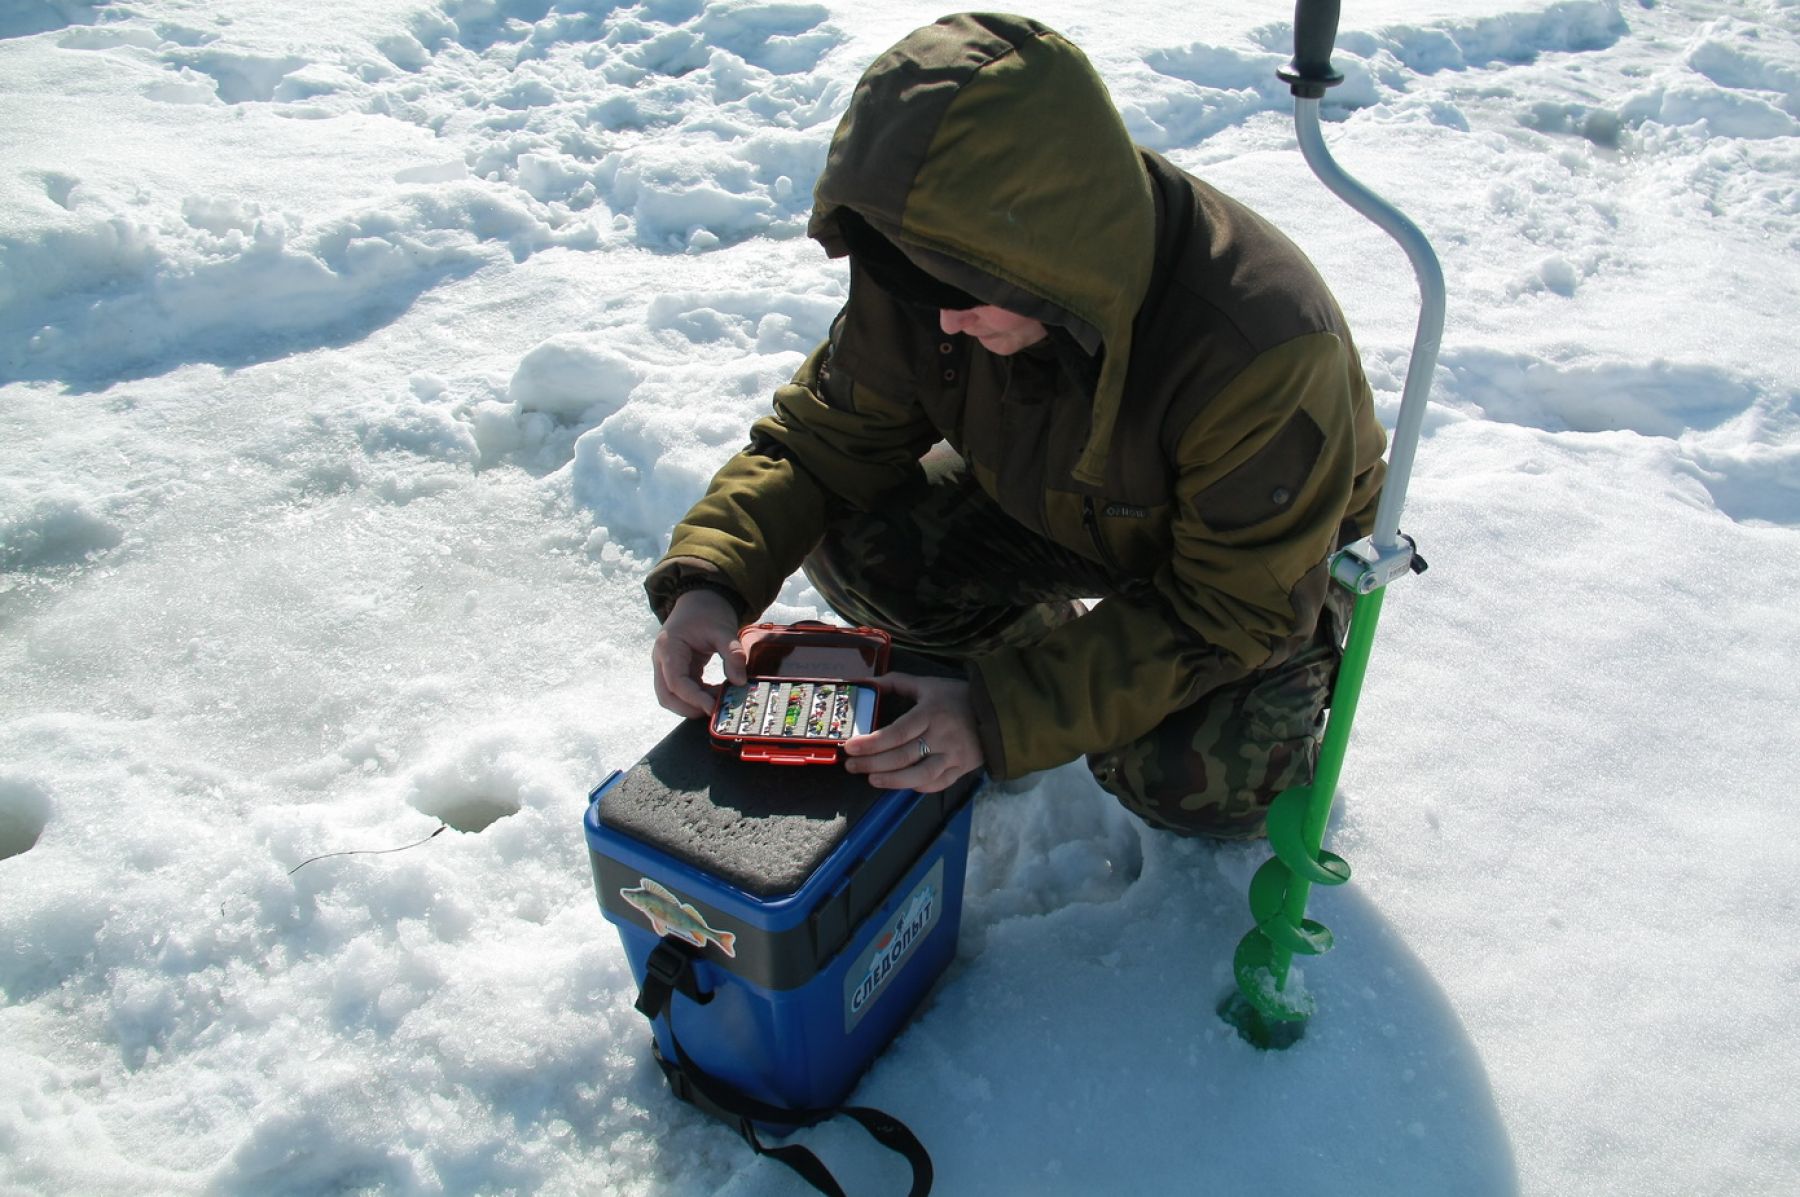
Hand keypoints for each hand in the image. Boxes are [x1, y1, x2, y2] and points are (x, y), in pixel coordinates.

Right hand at [651, 588, 747, 717]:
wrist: (701, 599)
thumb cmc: (708, 612)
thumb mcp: (724, 629)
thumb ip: (732, 653)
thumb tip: (740, 681)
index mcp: (669, 647)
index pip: (676, 682)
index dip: (693, 698)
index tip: (713, 707)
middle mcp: (662, 660)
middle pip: (666, 696)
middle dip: (689, 708)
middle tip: (715, 710)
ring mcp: (666, 666)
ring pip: (672, 697)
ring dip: (693, 705)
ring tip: (719, 700)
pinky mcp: (677, 670)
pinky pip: (682, 691)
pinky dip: (697, 697)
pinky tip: (716, 694)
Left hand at [844, 672, 982, 792]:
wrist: (999, 712)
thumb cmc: (958, 697)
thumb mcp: (929, 684)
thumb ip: (897, 682)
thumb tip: (867, 681)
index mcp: (931, 713)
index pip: (897, 732)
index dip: (872, 743)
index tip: (851, 747)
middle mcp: (942, 736)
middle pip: (902, 756)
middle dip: (873, 763)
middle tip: (852, 766)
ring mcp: (953, 756)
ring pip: (919, 775)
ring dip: (892, 780)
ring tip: (871, 780)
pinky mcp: (961, 769)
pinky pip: (937, 783)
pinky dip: (917, 787)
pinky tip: (901, 785)